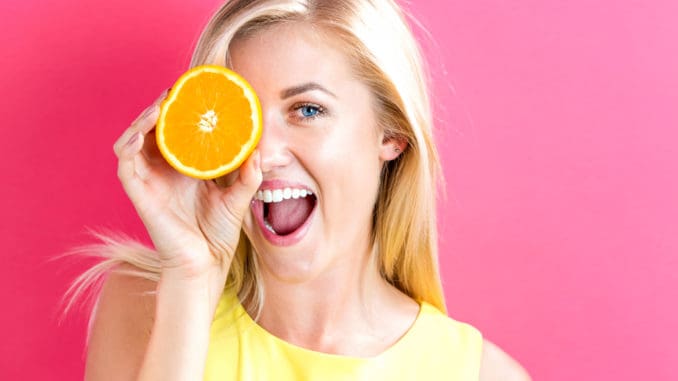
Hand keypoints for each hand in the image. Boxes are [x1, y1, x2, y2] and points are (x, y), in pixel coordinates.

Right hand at [112, 90, 261, 291]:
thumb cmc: (218, 234)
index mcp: (184, 168)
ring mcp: (148, 180)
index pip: (176, 131)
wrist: (205, 264)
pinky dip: (130, 142)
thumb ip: (247, 175)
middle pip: (153, 129)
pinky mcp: (138, 192)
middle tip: (178, 91)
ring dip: (144, 119)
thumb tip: (259, 151)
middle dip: (162, 107)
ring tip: (162, 105)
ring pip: (134, 138)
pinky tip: (144, 130)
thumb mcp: (237, 198)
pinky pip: (125, 161)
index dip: (180, 110)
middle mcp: (163, 170)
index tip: (195, 92)